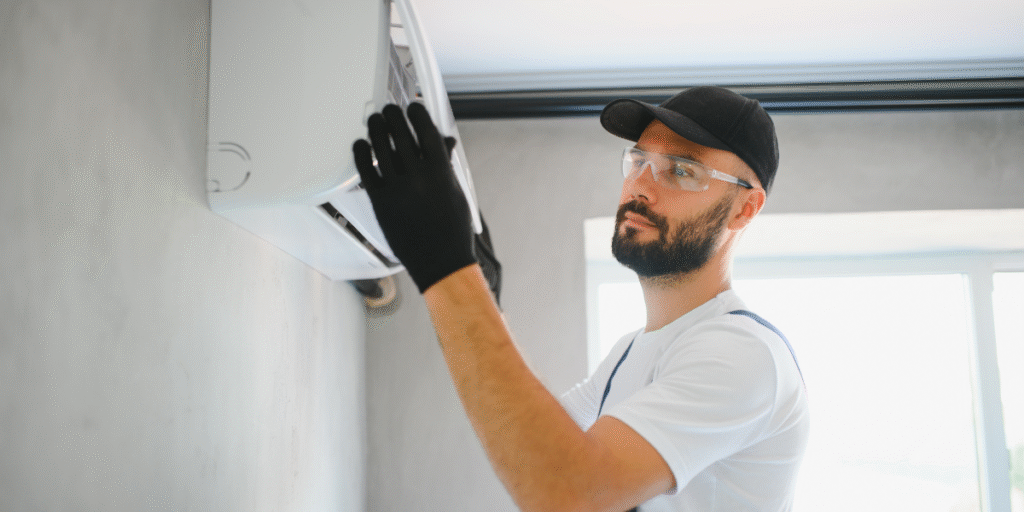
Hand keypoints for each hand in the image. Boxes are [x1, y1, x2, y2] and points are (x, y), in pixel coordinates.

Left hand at [352, 103, 475, 292]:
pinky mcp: (380, 202)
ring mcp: (397, 189)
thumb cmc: (452, 230)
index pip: (426, 130)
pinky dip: (361, 154)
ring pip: (381, 148)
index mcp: (441, 172)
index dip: (417, 114)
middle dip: (393, 116)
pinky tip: (361, 145)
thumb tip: (444, 142)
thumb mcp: (455, 193)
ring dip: (376, 129)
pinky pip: (366, 171)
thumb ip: (446, 165)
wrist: (440, 262)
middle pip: (401, 134)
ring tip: (374, 122)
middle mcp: (418, 177)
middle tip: (389, 111)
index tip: (412, 108)